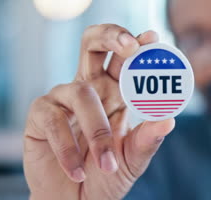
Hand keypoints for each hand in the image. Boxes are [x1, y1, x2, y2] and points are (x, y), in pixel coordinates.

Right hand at [23, 24, 174, 198]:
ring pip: (81, 91)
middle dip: (111, 35)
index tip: (153, 37)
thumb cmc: (108, 175)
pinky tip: (77, 171)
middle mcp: (91, 88)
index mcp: (117, 92)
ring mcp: (64, 99)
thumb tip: (169, 120)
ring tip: (108, 163)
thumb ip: (149, 139)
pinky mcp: (41, 115)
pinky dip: (68, 148)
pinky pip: (54, 119)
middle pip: (93, 44)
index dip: (136, 43)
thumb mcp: (134, 158)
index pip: (125, 58)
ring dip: (97, 129)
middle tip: (130, 46)